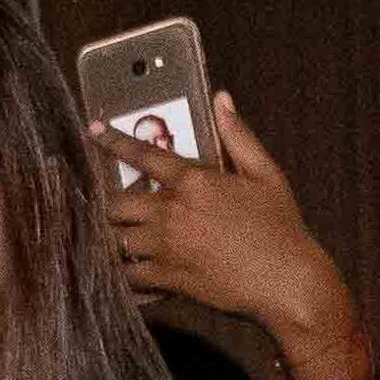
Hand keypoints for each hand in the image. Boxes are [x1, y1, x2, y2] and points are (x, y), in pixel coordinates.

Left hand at [99, 94, 350, 343]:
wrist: (286, 281)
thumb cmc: (280, 226)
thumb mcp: (265, 173)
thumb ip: (238, 135)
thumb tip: (221, 98)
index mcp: (192, 181)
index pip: (141, 154)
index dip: (113, 142)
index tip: (93, 132)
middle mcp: (170, 212)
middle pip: (115, 204)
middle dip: (114, 206)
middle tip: (122, 211)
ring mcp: (165, 247)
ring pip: (116, 240)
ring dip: (116, 238)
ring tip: (123, 241)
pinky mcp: (166, 278)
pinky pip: (128, 275)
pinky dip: (125, 273)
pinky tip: (132, 272)